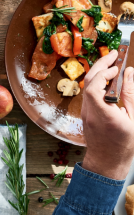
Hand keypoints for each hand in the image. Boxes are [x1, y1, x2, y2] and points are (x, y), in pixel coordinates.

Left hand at [81, 50, 133, 179]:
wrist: (107, 160)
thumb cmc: (124, 143)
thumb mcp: (133, 118)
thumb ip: (130, 94)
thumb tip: (129, 72)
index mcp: (103, 115)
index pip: (93, 89)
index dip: (103, 74)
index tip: (117, 67)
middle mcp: (90, 112)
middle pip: (88, 82)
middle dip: (101, 65)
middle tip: (115, 54)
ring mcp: (85, 113)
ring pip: (87, 86)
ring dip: (99, 71)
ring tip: (114, 62)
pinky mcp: (85, 113)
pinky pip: (89, 92)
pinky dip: (98, 81)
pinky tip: (109, 77)